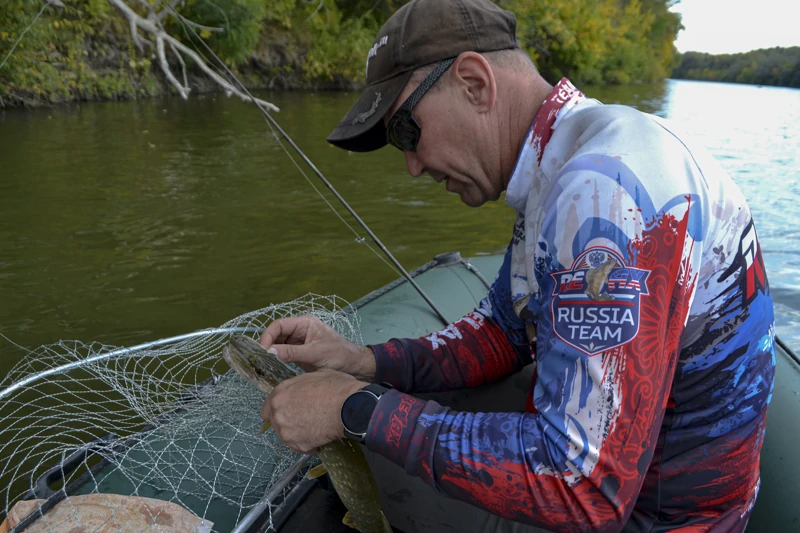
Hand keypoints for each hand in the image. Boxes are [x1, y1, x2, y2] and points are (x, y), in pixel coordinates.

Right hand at [259, 315, 375, 380]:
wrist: (355, 367)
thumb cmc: (340, 355)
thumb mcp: (315, 353)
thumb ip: (292, 353)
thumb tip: (269, 352)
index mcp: (304, 324)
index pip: (279, 325)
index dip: (267, 336)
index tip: (261, 350)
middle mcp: (299, 331)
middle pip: (276, 335)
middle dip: (267, 346)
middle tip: (259, 360)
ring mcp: (299, 343)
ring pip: (278, 346)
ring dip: (271, 354)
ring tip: (262, 366)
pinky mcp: (300, 355)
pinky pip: (284, 355)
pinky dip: (277, 361)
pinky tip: (271, 369)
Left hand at [260, 370, 366, 453]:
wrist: (349, 406)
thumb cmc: (335, 387)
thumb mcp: (314, 376)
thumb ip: (300, 386)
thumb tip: (304, 389)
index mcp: (280, 393)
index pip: (267, 408)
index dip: (278, 410)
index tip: (288, 411)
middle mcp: (278, 413)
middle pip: (276, 424)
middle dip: (288, 422)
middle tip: (305, 419)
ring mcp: (286, 431)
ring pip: (287, 437)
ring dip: (298, 434)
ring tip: (315, 428)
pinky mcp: (298, 445)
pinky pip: (301, 447)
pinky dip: (309, 445)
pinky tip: (321, 437)